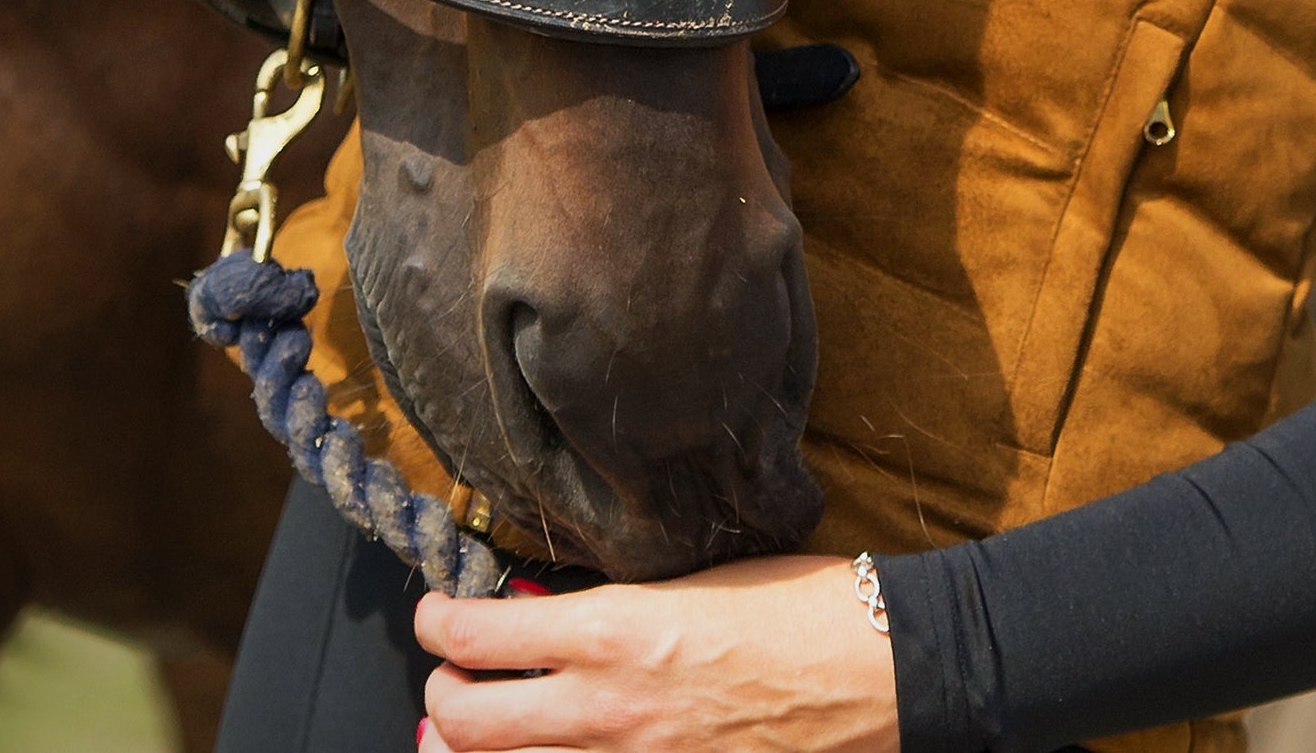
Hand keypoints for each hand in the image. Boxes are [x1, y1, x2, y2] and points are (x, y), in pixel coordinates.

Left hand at [416, 551, 900, 752]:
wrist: (878, 668)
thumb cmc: (801, 605)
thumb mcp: (695, 579)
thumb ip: (615, 603)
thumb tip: (547, 613)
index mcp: (613, 630)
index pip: (479, 635)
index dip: (439, 624)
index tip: (436, 615)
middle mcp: (605, 708)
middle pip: (466, 722)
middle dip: (439, 698)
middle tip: (445, 682)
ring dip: (470, 752)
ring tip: (465, 737)